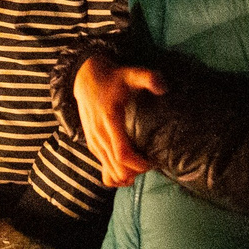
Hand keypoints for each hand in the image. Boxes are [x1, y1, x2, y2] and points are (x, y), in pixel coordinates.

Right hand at [73, 52, 162, 186]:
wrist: (85, 80)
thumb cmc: (113, 78)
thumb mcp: (131, 74)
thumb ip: (147, 78)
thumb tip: (163, 87)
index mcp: (110, 120)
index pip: (122, 153)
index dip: (138, 164)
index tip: (152, 162)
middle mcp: (99, 134)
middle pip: (116, 167)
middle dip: (135, 172)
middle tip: (150, 165)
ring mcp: (94, 141)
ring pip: (109, 171)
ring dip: (126, 175)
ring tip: (141, 168)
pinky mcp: (92, 145)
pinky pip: (102, 168)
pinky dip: (115, 175)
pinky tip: (128, 174)